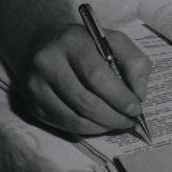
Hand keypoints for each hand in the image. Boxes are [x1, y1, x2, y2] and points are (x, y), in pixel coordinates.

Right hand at [17, 24, 150, 135]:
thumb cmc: (87, 44)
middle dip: (113, 116)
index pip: (96, 76)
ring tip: (118, 123)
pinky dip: (86, 130)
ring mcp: (36, 86)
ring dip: (102, 127)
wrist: (46, 43)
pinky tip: (100, 124)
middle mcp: (48, 63)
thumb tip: (139, 93)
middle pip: (84, 101)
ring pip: (74, 118)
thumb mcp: (115, 42)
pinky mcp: (32, 105)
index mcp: (71, 42)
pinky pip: (64, 125)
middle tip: (130, 121)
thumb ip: (134, 62)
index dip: (119, 97)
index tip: (136, 108)